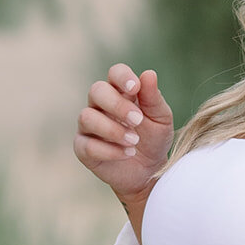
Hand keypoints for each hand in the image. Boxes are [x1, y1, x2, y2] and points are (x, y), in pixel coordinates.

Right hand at [74, 64, 173, 217]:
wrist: (149, 172)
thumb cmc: (154, 139)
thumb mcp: (160, 118)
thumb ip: (153, 98)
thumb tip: (148, 74)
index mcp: (121, 92)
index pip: (115, 73)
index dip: (122, 77)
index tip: (135, 88)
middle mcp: (101, 105)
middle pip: (96, 90)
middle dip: (117, 104)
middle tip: (137, 120)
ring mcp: (89, 126)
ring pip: (86, 117)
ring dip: (112, 129)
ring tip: (134, 141)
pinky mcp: (83, 148)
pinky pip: (86, 144)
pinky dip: (109, 150)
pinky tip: (127, 154)